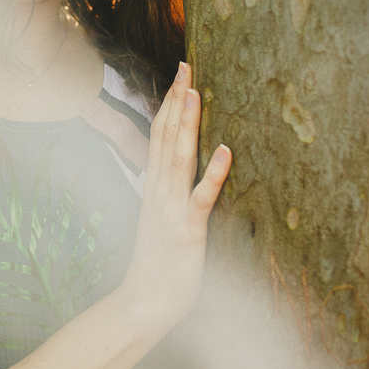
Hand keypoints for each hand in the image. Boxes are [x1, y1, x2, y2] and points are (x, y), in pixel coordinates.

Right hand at [122, 62, 230, 326]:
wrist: (144, 301)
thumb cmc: (158, 263)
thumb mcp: (159, 219)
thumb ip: (166, 192)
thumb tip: (174, 170)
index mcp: (154, 187)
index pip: (158, 136)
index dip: (169, 104)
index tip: (180, 76)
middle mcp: (158, 191)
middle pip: (165, 137)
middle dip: (177, 101)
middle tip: (186, 67)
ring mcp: (171, 209)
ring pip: (179, 158)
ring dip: (187, 125)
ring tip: (196, 93)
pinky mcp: (187, 230)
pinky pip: (201, 197)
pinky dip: (212, 173)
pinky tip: (224, 150)